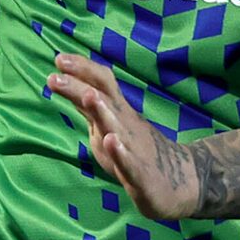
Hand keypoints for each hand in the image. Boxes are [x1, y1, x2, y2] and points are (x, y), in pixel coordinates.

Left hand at [47, 53, 203, 221]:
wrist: (181, 181)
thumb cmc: (140, 152)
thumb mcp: (111, 127)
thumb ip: (91, 109)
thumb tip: (70, 88)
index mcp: (118, 114)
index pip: (101, 85)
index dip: (82, 71)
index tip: (59, 58)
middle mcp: (126, 126)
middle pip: (105, 100)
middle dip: (81, 85)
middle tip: (58, 71)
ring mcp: (134, 149)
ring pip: (117, 127)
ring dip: (103, 111)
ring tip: (88, 95)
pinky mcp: (141, 176)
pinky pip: (129, 163)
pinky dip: (120, 152)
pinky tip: (111, 141)